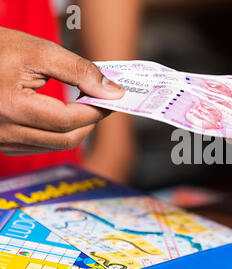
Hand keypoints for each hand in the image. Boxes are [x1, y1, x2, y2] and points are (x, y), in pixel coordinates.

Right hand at [0, 27, 124, 155]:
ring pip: (56, 146)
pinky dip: (59, 132)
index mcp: (11, 106)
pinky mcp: (2, 142)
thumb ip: (79, 71)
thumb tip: (113, 92)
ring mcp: (1, 139)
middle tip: (102, 102)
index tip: (112, 98)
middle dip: (90, 121)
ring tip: (85, 105)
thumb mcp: (39, 51)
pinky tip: (65, 114)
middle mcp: (3, 131)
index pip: (68, 120)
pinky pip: (41, 145)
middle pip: (66, 139)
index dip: (96, 110)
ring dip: (77, 128)